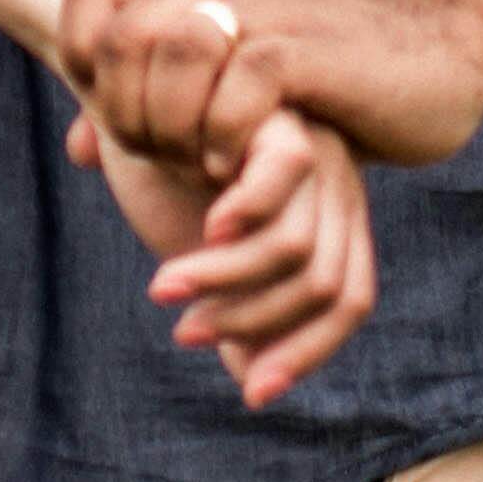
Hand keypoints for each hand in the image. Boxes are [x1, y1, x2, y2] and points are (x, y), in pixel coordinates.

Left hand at [60, 0, 482, 172]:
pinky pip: (239, 83)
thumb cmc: (319, 82)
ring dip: (169, 125)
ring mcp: (266, 4)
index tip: (119, 116)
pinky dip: (223, 136)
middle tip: (159, 158)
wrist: (433, 58)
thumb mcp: (222, 87)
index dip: (83, 62)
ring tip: (193, 164)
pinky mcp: (310, 49)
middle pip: (120, 37)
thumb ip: (150, 106)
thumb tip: (77, 149)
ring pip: (171, 51)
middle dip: (125, 113)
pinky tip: (232, 169)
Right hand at [70, 97, 377, 407]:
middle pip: (330, 288)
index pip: (348, 302)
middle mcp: (340, 188)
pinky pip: (280, 181)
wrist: (133, 87)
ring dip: (226, 282)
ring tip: (164, 288)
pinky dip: (240, 220)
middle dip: (254, 324)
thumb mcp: (204, 252)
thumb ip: (235, 303)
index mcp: (333, 219)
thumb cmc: (169, 172)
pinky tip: (199, 229)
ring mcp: (319, 151)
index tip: (252, 394)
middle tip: (187, 332)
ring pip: (296, 250)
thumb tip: (250, 379)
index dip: (305, 354)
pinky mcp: (282, 114)